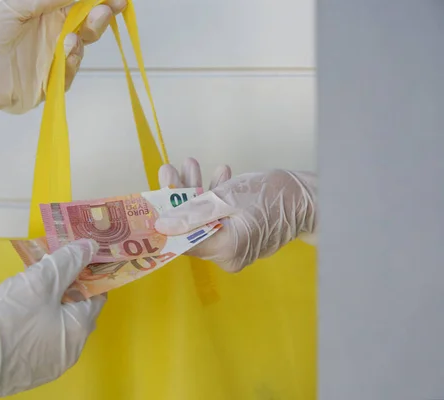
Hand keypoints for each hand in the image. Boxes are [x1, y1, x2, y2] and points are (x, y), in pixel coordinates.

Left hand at [0, 0, 125, 139]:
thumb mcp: (14, 10)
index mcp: (46, 13)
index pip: (79, 3)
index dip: (98, 0)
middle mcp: (54, 34)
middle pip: (88, 23)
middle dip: (100, 16)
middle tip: (109, 9)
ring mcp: (56, 58)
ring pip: (83, 46)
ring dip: (84, 38)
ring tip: (74, 37)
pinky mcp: (55, 81)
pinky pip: (72, 71)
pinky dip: (72, 62)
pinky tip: (65, 54)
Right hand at [0, 240, 105, 399]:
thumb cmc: (7, 317)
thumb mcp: (40, 280)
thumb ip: (68, 261)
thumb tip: (90, 246)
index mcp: (80, 328)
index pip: (97, 294)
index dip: (87, 274)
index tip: (73, 259)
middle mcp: (72, 350)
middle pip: (76, 310)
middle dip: (64, 288)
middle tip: (45, 269)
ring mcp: (50, 364)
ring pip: (56, 326)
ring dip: (48, 306)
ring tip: (27, 288)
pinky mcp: (29, 372)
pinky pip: (39, 341)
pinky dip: (34, 325)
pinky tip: (15, 313)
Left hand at [156, 159, 316, 272]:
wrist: (309, 197)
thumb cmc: (273, 195)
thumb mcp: (228, 197)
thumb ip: (192, 212)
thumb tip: (162, 226)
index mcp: (225, 250)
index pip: (182, 240)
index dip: (164, 218)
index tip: (150, 198)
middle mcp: (228, 255)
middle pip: (191, 227)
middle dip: (180, 196)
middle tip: (170, 169)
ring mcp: (234, 248)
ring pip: (203, 219)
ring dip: (196, 192)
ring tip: (191, 164)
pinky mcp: (239, 237)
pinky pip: (217, 219)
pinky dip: (213, 199)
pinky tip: (216, 176)